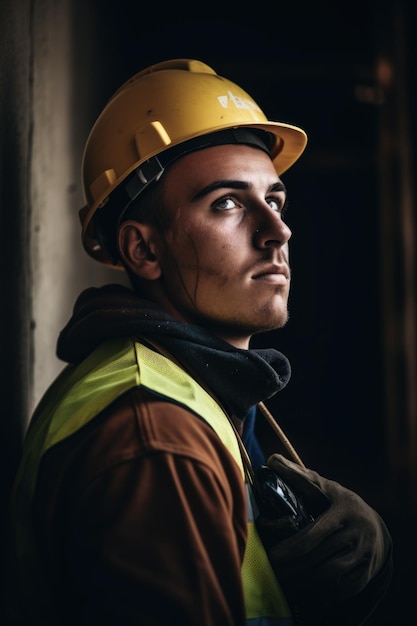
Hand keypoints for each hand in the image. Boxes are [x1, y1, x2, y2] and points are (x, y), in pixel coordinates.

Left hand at [258, 454, 392, 624]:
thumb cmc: (340, 504)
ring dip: (305, 582)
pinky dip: (323, 594)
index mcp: (343, 509)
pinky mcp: (367, 573)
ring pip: (330, 576)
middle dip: (294, 567)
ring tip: (285, 581)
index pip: (314, 534)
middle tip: (274, 571)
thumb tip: (271, 460)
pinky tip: (306, 592)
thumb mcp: (324, 487)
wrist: (376, 527)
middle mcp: (357, 532)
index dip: (292, 548)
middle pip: (319, 557)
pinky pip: (343, 589)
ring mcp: (364, 554)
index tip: (274, 556)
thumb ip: (298, 476)